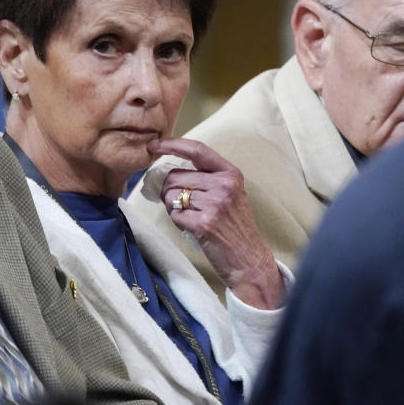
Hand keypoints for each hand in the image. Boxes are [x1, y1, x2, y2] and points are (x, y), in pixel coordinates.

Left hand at [149, 137, 283, 308]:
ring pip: (171, 195)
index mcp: (230, 173)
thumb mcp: (230, 194)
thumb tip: (168, 170)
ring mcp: (215, 204)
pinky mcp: (204, 223)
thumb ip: (206, 178)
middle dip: (169, 189)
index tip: (154, 144)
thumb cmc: (235, 227)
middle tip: (181, 204)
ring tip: (190, 216)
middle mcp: (224, 185)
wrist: (249, 260)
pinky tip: (192, 227)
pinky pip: (174, 214)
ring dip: (172, 207)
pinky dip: (177, 221)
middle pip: (175, 175)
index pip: (197, 150)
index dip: (172, 144)